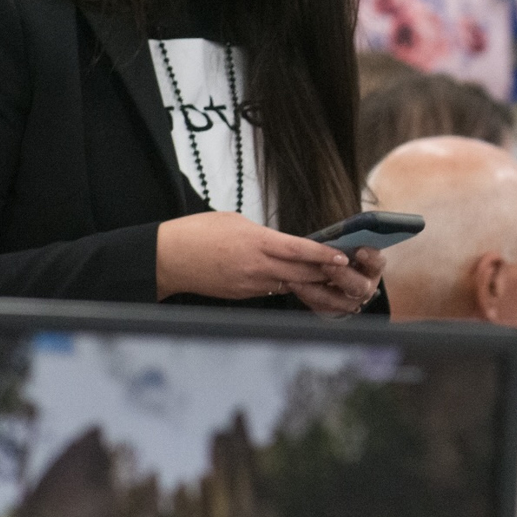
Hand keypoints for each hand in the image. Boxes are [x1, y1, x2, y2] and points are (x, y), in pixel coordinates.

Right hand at [157, 214, 376, 311]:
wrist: (169, 258)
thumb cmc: (197, 233)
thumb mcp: (235, 221)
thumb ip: (262, 234)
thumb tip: (279, 243)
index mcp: (256, 243)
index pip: (299, 250)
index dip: (324, 255)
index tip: (343, 256)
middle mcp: (256, 267)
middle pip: (300, 272)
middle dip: (325, 271)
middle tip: (347, 270)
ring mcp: (249, 284)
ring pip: (288, 283)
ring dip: (308, 280)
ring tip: (328, 277)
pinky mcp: (241, 295)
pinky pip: (270, 290)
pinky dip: (284, 284)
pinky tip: (294, 280)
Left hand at [289, 246, 383, 317]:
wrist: (335, 274)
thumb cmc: (340, 252)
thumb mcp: (346, 244)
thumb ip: (343, 241)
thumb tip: (336, 234)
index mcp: (372, 267)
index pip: (377, 263)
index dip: (370, 258)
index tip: (359, 251)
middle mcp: (365, 287)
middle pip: (358, 286)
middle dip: (341, 275)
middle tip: (326, 265)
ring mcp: (350, 302)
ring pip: (336, 301)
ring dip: (316, 289)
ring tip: (297, 278)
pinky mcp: (333, 310)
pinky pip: (320, 306)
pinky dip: (305, 295)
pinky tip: (292, 284)